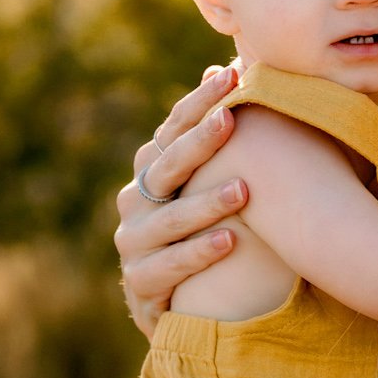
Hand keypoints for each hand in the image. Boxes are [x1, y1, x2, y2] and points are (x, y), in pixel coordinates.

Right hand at [116, 65, 248, 338]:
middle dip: (199, 142)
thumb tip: (223, 69)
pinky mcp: (141, 287)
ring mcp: (134, 245)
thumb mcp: (210, 187)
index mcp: (153, 173)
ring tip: (244, 190)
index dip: (198, 104)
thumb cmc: (205, 234)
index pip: (172, 130)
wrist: (180, 308)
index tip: (231, 75)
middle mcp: (136, 203)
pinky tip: (229, 241)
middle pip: (167, 167)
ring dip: (206, 203)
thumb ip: (216, 140)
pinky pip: (169, 267)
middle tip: (231, 119)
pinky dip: (197, 253)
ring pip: (169, 219)